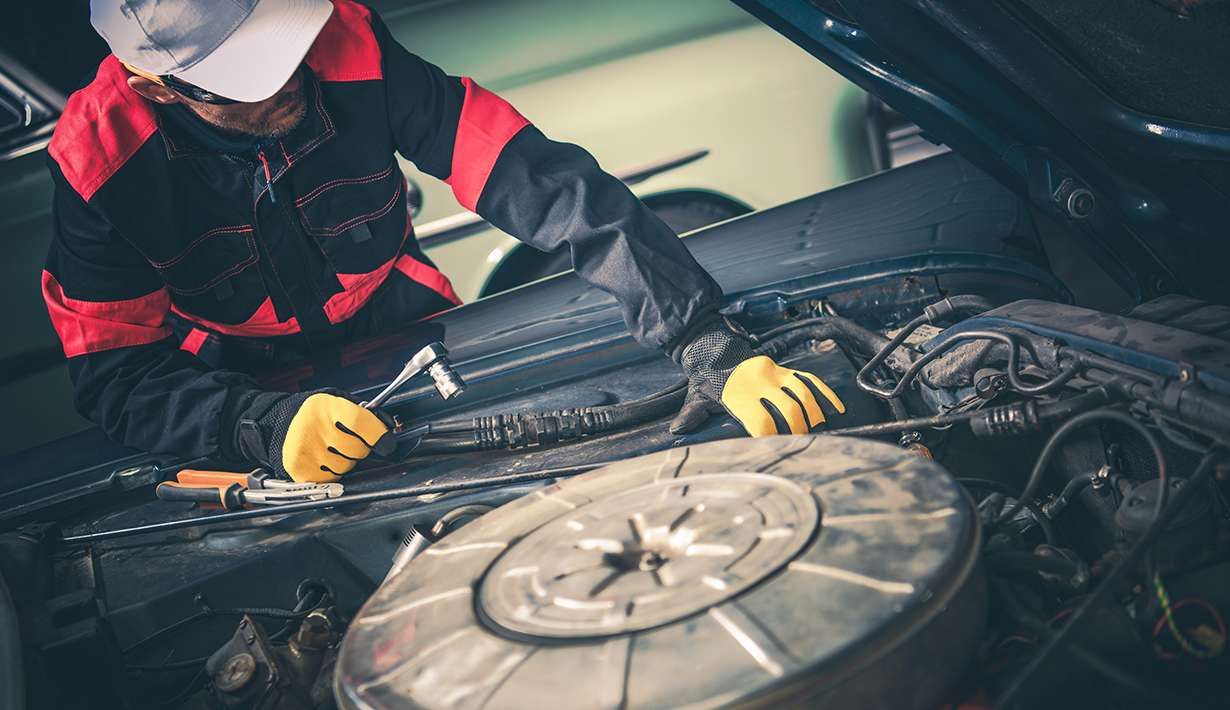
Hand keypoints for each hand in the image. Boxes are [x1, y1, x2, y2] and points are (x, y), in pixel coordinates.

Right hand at [249, 392, 393, 481]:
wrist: (275, 424)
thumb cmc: (312, 414)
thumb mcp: (335, 402)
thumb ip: (361, 413)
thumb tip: (387, 429)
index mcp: (326, 407)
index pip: (362, 423)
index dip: (379, 436)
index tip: (387, 443)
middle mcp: (314, 428)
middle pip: (357, 450)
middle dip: (360, 449)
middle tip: (348, 441)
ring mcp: (305, 450)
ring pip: (345, 468)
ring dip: (345, 462)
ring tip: (331, 449)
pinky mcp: (299, 469)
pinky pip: (330, 479)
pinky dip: (331, 473)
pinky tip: (322, 459)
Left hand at [671, 321, 844, 435]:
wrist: (715, 347)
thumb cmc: (707, 378)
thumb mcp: (697, 395)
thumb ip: (692, 414)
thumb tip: (677, 430)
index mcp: (738, 393)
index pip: (760, 417)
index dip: (770, 434)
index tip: (777, 448)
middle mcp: (760, 382)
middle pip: (788, 406)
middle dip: (798, 427)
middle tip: (802, 442)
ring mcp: (775, 374)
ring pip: (803, 392)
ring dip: (814, 412)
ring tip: (818, 430)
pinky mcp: (784, 369)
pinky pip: (809, 380)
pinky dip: (825, 394)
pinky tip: (836, 410)